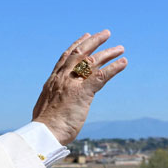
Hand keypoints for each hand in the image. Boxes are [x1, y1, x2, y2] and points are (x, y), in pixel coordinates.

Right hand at [32, 30, 126, 144]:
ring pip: (92, 62)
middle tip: (106, 34)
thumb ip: (51, 100)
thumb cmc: (44, 126)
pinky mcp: (83, 93)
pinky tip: (123, 62)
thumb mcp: (44, 106)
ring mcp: (72, 84)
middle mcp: (62, 77)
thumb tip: (51, 105)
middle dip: (94, 41)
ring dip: (108, 53)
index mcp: (53, 80)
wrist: (44, 133)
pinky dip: (114, 67)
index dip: (77, 45)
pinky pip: (101, 76)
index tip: (85, 36)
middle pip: (80, 53)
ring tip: (120, 48)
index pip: (66, 57)